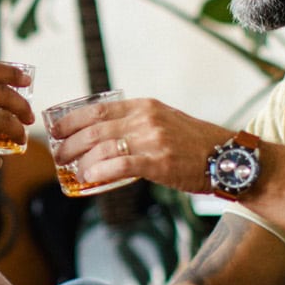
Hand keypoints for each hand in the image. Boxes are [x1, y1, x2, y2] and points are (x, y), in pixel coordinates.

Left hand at [49, 98, 228, 192]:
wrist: (229, 158)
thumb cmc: (196, 144)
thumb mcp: (165, 120)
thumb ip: (138, 124)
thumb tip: (106, 137)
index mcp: (144, 106)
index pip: (97, 108)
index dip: (72, 119)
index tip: (56, 129)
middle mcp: (146, 119)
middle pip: (94, 129)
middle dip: (69, 142)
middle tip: (58, 154)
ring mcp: (152, 140)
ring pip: (102, 147)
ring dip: (80, 160)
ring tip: (72, 170)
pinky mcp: (158, 163)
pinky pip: (120, 166)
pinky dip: (99, 172)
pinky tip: (89, 178)